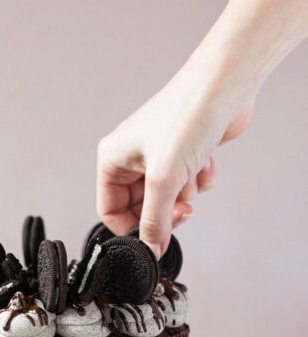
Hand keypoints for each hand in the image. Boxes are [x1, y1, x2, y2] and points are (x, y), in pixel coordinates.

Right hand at [96, 60, 253, 257]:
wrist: (225, 86)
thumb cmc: (187, 116)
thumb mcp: (163, 179)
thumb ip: (155, 220)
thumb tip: (151, 250)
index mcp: (113, 159)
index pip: (110, 210)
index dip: (132, 228)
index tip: (155, 238)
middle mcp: (133, 157)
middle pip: (143, 208)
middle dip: (166, 209)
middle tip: (182, 207)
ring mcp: (159, 156)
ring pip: (169, 198)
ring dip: (187, 191)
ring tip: (193, 169)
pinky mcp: (184, 154)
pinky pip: (189, 184)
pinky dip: (201, 178)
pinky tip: (206, 160)